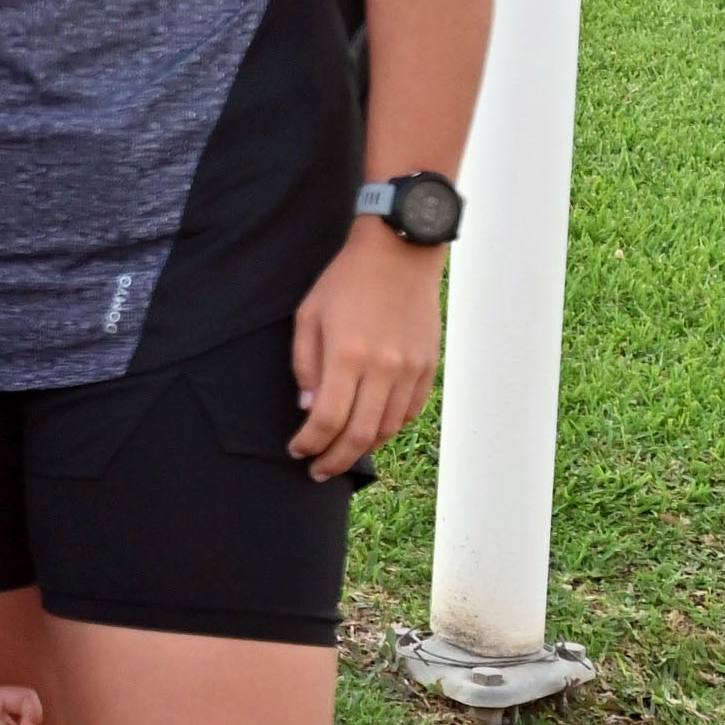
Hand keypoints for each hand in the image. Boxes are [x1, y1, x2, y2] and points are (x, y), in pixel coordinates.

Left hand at [289, 218, 444, 477]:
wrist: (399, 253)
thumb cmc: (345, 281)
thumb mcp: (309, 316)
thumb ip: (305, 365)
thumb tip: (307, 407)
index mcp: (348, 356)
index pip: (327, 419)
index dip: (309, 443)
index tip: (297, 451)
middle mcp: (383, 368)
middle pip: (359, 435)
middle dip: (334, 460)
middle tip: (318, 471)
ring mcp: (410, 370)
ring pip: (386, 428)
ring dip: (361, 447)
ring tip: (341, 453)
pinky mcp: (427, 366)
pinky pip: (408, 412)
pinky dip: (388, 427)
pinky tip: (371, 428)